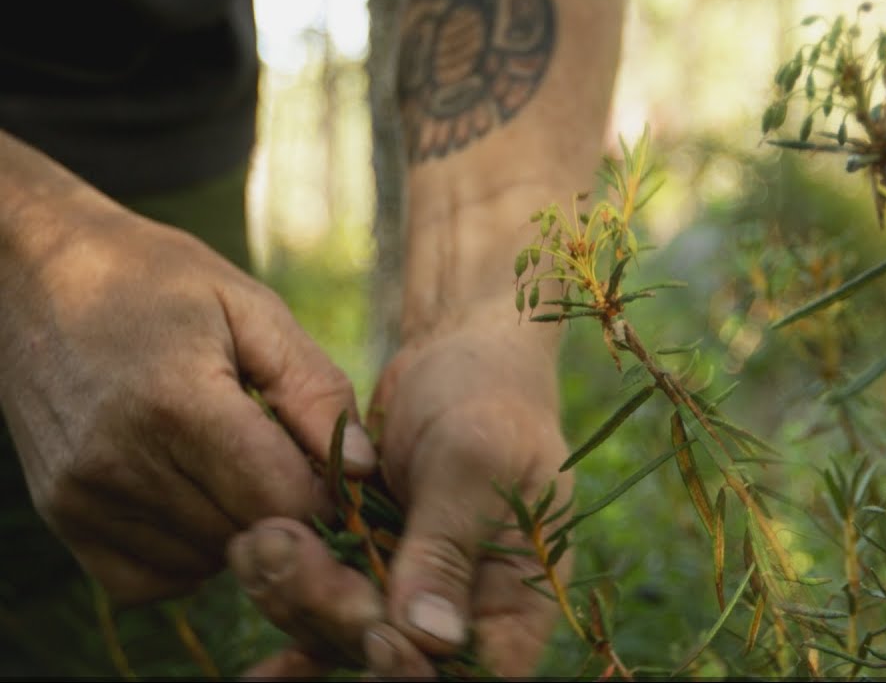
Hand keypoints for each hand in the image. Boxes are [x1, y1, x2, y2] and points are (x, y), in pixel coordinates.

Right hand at [0, 194, 373, 605]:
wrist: (34, 273)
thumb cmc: (156, 280)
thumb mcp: (250, 309)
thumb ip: (315, 390)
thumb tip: (366, 471)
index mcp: (179, 402)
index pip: (278, 499)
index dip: (324, 495)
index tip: (333, 471)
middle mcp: (121, 460)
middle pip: (244, 535)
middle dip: (285, 513)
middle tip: (287, 465)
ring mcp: (82, 496)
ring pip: (201, 563)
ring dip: (237, 533)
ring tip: (235, 470)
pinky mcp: (60, 515)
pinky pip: (145, 580)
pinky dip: (185, 557)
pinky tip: (196, 501)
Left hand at [230, 319, 570, 676]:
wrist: (462, 350)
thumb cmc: (490, 395)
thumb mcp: (474, 459)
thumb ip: (449, 544)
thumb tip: (430, 638)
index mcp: (518, 597)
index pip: (474, 673)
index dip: (417, 673)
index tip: (377, 633)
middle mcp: (468, 610)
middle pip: (396, 661)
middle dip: (335, 617)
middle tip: (283, 551)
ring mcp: (413, 592)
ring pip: (344, 635)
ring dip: (295, 598)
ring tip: (255, 541)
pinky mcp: (369, 568)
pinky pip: (323, 611)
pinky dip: (288, 609)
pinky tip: (251, 616)